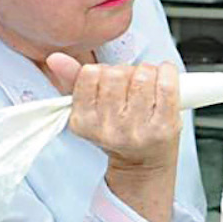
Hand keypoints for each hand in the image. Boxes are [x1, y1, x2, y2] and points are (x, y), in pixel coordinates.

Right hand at [47, 53, 181, 173]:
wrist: (144, 163)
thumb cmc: (117, 131)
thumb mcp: (89, 109)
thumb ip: (72, 80)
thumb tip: (55, 58)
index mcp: (85, 122)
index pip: (90, 74)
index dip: (103, 70)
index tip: (109, 79)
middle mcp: (110, 129)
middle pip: (117, 74)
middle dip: (125, 70)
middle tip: (130, 82)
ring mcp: (139, 130)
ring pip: (142, 76)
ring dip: (146, 71)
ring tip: (147, 82)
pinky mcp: (165, 126)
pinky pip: (167, 85)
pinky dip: (167, 73)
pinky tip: (164, 77)